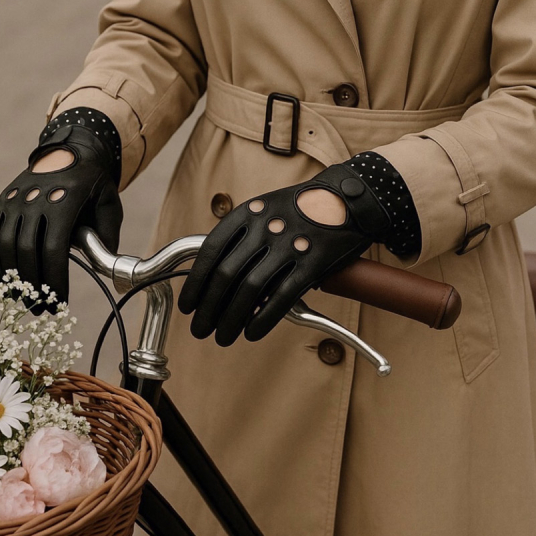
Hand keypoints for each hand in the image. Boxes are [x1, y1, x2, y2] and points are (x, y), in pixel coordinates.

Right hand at [0, 122, 122, 312]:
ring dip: (14, 279)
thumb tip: (110, 274)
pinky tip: (8, 283)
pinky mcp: (4, 201)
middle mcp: (35, 198)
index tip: (60, 302)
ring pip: (6, 246)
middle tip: (42, 310)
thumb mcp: (109, 204)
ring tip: (25, 302)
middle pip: (27, 251)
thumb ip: (108, 237)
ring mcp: (16, 199)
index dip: (54, 279)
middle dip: (34, 286)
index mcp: (64, 200)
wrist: (70, 148)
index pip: (53, 248)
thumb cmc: (95, 183)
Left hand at [177, 164, 391, 345]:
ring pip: (250, 290)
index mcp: (249, 213)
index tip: (188, 305)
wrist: (348, 198)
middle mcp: (266, 228)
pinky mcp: (313, 263)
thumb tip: (214, 275)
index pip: (210, 252)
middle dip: (208, 308)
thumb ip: (241, 236)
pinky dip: (262, 319)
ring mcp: (290, 245)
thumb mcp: (265, 209)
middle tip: (200, 328)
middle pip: (225, 276)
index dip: (195, 283)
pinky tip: (251, 333)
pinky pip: (282, 297)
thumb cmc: (300, 209)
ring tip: (222, 337)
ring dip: (230, 319)